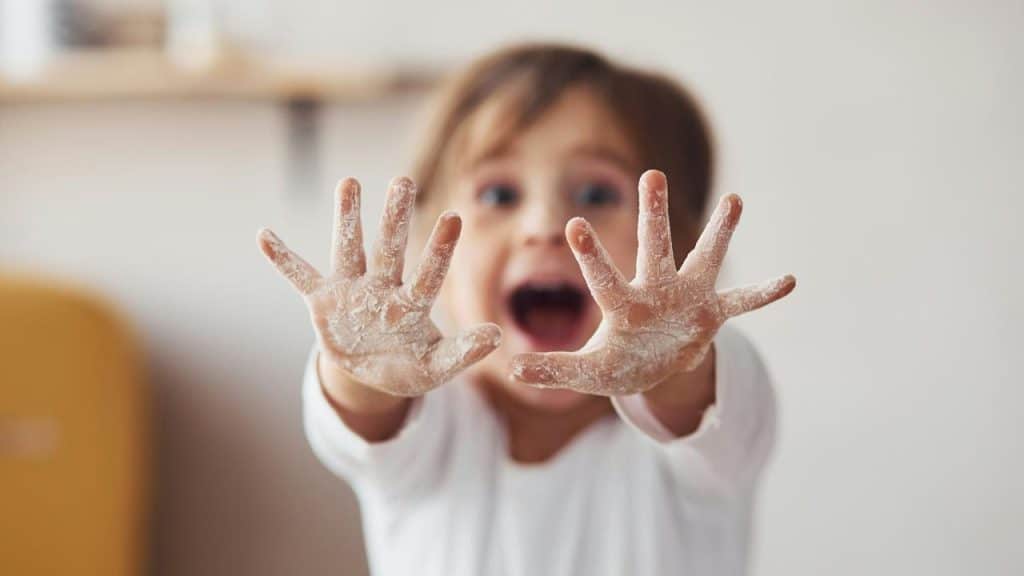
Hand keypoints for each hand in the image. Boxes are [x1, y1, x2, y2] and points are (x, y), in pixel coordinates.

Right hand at [259, 177, 500, 396]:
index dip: (439, 250)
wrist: (372, 374)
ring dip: (347, 219)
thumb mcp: (435, 367)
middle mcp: (381, 289)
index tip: (453, 217)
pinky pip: (299, 276)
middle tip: (403, 180)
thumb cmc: (408, 366)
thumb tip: (498, 335)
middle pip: (389, 249)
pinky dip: (282, 259)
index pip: (428, 275)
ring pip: (349, 250)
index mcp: (411, 306)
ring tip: (349, 183)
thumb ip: (463, 352)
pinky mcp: (323, 302)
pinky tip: (263, 235)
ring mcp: (351, 291)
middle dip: (395, 217)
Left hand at [510, 170, 794, 394]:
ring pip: (703, 258)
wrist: (655, 367)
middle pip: (653, 247)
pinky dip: (764, 294)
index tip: (573, 224)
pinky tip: (791, 279)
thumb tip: (510, 368)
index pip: (602, 276)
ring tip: (735, 200)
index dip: (590, 252)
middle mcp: (655, 290)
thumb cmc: (618, 363)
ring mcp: (687, 298)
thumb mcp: (587, 372)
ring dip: (719, 233)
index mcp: (622, 304)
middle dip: (654, 214)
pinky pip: (742, 302)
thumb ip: (553, 369)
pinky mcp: (712, 313)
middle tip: (651, 174)